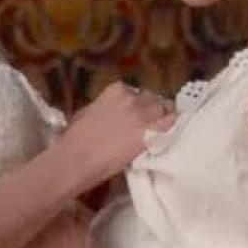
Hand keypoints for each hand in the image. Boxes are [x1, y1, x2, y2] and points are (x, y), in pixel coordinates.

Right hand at [55, 80, 175, 189]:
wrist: (77, 158)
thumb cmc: (75, 138)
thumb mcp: (87, 112)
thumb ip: (104, 106)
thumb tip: (110, 110)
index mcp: (116, 90)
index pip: (138, 92)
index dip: (140, 103)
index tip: (137, 113)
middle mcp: (133, 98)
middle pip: (153, 99)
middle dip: (153, 109)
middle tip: (149, 123)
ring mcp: (143, 115)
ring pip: (165, 109)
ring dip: (163, 117)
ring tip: (161, 128)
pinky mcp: (150, 133)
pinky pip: (171, 124)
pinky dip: (172, 127)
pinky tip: (169, 133)